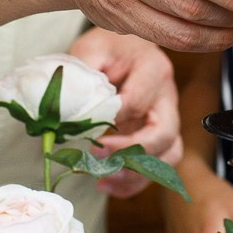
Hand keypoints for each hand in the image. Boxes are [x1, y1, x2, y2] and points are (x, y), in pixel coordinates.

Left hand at [69, 28, 182, 196]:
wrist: (122, 48)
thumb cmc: (107, 48)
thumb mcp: (90, 50)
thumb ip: (80, 76)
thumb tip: (64, 111)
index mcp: (153, 68)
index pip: (137, 103)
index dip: (112, 122)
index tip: (88, 134)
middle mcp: (167, 95)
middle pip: (164, 134)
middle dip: (131, 153)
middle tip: (98, 159)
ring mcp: (167, 117)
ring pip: (168, 154)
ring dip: (137, 174)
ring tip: (104, 180)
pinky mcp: (160, 135)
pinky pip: (159, 164)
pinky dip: (135, 180)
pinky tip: (108, 184)